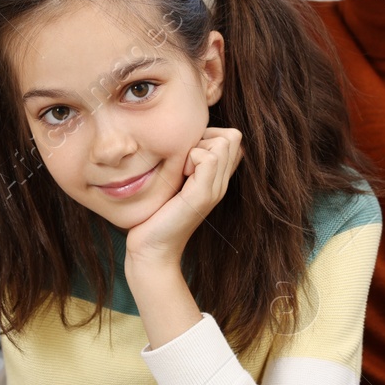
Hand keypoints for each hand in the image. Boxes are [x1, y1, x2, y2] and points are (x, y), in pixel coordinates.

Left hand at [124, 127, 242, 269]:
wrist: (152, 249)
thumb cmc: (156, 214)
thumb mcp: (174, 181)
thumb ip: (184, 162)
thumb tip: (183, 136)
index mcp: (217, 178)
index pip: (232, 138)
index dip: (209, 135)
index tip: (187, 154)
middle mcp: (221, 183)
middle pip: (232, 136)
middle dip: (206, 137)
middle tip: (185, 160)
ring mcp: (215, 189)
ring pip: (223, 143)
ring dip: (197, 147)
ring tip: (182, 169)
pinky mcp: (202, 195)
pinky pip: (209, 157)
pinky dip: (191, 157)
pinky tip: (180, 175)